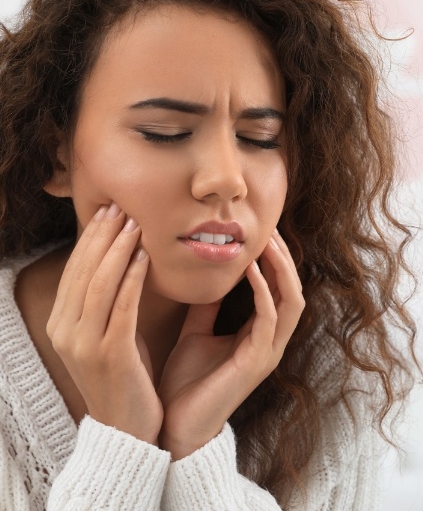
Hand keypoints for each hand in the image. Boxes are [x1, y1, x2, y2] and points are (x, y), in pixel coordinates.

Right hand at [46, 203, 162, 443]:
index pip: (74, 270)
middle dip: (103, 236)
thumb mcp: (108, 333)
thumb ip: (108, 300)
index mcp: (61, 324)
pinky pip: (122, 306)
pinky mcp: (111, 354)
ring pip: (100, 283)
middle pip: (84, 271)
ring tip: (136, 224)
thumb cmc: (125, 374)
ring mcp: (85, 344)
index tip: (108, 211)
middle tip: (121, 207)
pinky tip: (146, 256)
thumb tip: (123, 257)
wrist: (127, 429)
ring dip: (119, 249)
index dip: (91, 238)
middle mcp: (65, 332)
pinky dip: (133, 277)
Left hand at [157, 229, 304, 459]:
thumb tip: (207, 273)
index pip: (279, 289)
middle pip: (293, 290)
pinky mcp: (256, 362)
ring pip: (291, 301)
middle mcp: (270, 342)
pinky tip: (249, 269)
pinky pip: (269, 318)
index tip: (261, 231)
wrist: (175, 426)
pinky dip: (263, 290)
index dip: (274, 260)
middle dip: (284, 258)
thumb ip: (207, 305)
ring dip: (281, 269)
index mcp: (258, 335)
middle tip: (269, 228)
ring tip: (266, 242)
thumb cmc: (186, 383)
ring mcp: (267, 352)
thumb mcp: (196, 332)